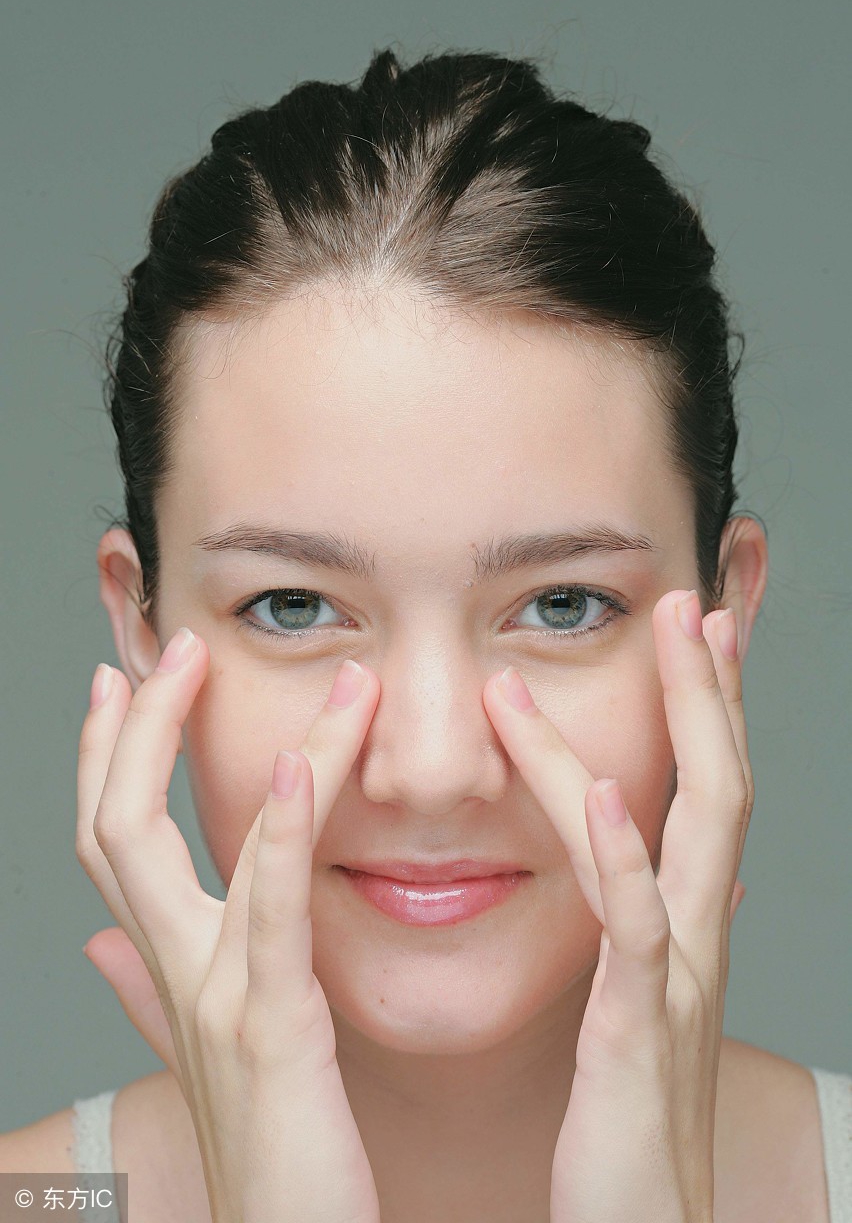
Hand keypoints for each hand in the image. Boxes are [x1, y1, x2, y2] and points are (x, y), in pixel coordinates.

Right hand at [77, 634, 382, 1222]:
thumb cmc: (270, 1150)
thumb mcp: (205, 1053)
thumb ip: (149, 993)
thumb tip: (98, 948)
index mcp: (172, 968)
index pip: (115, 838)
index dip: (104, 756)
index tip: (124, 681)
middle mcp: (177, 972)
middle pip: (114, 826)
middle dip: (129, 730)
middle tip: (164, 650)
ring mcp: (213, 997)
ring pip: (178, 846)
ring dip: (192, 749)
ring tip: (219, 663)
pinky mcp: (271, 1027)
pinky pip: (267, 914)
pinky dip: (278, 834)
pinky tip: (297, 764)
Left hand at [482, 589, 751, 1222]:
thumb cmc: (619, 1129)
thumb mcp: (626, 1012)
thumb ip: (621, 941)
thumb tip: (609, 878)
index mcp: (677, 931)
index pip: (699, 797)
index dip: (702, 713)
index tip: (689, 634)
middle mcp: (693, 939)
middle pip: (721, 786)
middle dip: (711, 690)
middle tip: (695, 603)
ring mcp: (676, 981)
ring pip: (697, 828)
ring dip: (687, 726)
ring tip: (672, 638)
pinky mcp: (639, 1033)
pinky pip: (640, 929)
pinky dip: (624, 856)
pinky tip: (608, 795)